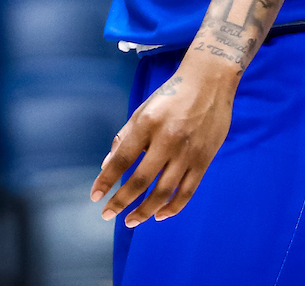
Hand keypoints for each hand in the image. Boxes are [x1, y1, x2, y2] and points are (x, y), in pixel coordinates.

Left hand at [90, 55, 235, 225]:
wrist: (209, 83)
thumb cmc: (171, 95)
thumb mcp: (143, 109)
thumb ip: (125, 137)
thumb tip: (108, 165)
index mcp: (147, 123)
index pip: (122, 158)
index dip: (107, 180)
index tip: (95, 196)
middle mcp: (166, 139)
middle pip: (141, 180)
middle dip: (122, 201)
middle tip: (108, 214)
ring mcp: (187, 153)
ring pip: (164, 192)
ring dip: (145, 211)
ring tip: (131, 220)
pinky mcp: (204, 161)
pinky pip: (187, 192)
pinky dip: (172, 207)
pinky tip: (159, 215)